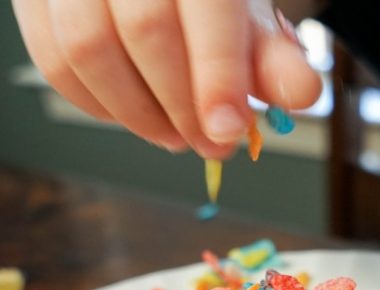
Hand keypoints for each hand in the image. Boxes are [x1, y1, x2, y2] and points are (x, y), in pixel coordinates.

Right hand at [12, 0, 320, 157]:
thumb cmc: (205, 0)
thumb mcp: (246, 18)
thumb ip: (272, 57)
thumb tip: (303, 94)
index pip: (206, 7)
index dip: (216, 75)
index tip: (229, 131)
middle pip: (144, 30)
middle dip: (182, 106)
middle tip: (212, 145)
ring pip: (87, 49)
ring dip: (138, 115)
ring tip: (175, 137)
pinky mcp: (37, 0)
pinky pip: (54, 62)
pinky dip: (99, 106)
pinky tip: (135, 116)